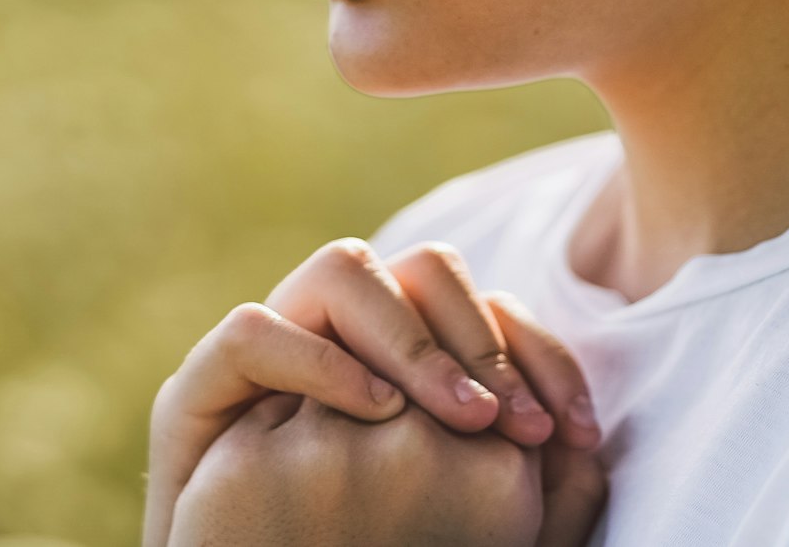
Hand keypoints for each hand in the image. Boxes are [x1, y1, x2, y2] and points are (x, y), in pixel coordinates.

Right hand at [144, 237, 603, 546]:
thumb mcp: (465, 538)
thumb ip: (532, 493)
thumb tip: (587, 449)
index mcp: (405, 368)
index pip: (482, 308)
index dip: (536, 351)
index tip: (573, 428)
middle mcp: (339, 344)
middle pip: (421, 270)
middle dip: (479, 336)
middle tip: (512, 425)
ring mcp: (272, 357)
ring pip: (341, 271)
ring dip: (408, 335)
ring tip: (458, 415)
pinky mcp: (200, 392)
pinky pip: (252, 333)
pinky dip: (318, 359)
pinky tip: (374, 410)